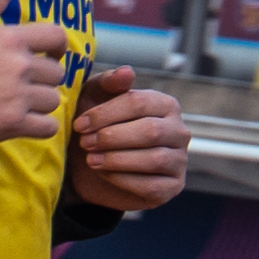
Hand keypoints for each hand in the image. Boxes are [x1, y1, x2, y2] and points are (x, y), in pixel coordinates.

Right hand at [0, 0, 74, 149]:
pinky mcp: (11, 125)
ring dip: (40, 103)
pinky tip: (22, 122)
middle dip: (43, 78)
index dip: (57, 47)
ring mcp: (16, 97)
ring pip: (53, 101)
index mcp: (8, 39)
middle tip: (23, 83)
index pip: (56, 37)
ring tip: (18, 103)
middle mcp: (18, 67)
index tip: (49, 55)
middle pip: (56, 73)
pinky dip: (40, 127)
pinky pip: (47, 128)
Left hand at [68, 64, 192, 212]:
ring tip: (91, 159)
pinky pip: (152, 185)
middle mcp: (178, 131)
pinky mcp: (172, 187)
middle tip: (85, 143)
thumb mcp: (93, 98)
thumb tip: (127, 72)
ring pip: (154, 159)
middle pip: (150, 131)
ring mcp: (179, 160)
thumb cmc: (95, 125)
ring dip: (116, 160)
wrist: (87, 167)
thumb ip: (108, 82)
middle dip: (112, 138)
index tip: (79, 124)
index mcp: (164, 104)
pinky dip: (123, 180)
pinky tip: (103, 173)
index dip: (105, 114)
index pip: (138, 103)